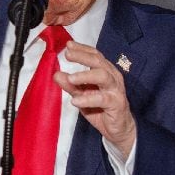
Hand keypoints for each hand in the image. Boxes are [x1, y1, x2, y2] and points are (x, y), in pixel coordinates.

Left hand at [53, 42, 136, 159]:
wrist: (118, 129)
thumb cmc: (100, 109)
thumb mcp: (82, 96)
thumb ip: (71, 85)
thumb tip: (56, 74)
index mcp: (105, 71)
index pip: (95, 55)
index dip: (82, 49)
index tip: (68, 45)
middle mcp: (112, 77)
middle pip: (98, 61)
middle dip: (82, 56)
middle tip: (67, 55)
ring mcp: (116, 90)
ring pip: (103, 76)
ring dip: (85, 75)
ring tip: (71, 78)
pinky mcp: (116, 104)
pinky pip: (102, 99)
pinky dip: (88, 99)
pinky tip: (75, 101)